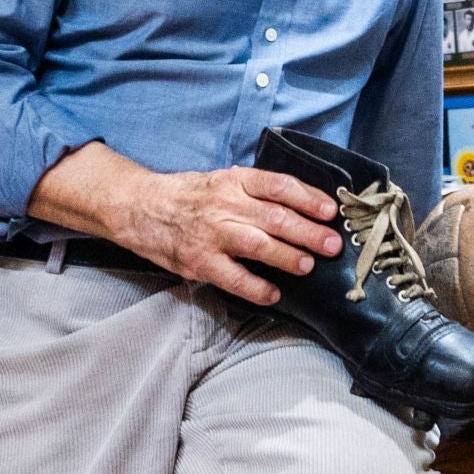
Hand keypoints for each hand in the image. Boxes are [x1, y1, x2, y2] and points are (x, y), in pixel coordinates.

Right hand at [120, 165, 343, 306]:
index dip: (308, 197)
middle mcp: (225, 204)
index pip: (279, 186)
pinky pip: (232, 278)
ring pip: (258, 245)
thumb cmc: (190, 195)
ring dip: (287, 257)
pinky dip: (255, 287)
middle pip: (275, 217)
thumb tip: (301, 207)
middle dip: (308, 231)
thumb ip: (256, 192)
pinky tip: (273, 294)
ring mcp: (212, 234)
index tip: (330, 210)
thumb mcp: (223, 180)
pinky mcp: (199, 261)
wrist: (141, 208)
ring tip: (308, 266)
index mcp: (235, 180)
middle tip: (332, 244)